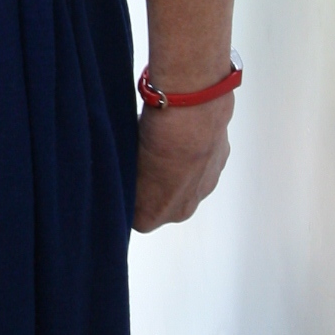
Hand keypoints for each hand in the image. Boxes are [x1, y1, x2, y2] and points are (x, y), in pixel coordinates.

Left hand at [133, 95, 231, 230]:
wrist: (189, 119)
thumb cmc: (149, 144)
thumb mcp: (124, 165)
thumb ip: (122, 181)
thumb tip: (116, 177)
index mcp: (153, 215)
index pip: (135, 215)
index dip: (130, 195)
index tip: (125, 176)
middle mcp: (182, 211)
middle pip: (161, 201)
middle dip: (153, 184)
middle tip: (142, 158)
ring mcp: (203, 190)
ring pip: (183, 182)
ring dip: (175, 168)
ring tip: (162, 143)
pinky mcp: (218, 168)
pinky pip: (200, 165)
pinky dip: (192, 153)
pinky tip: (181, 134)